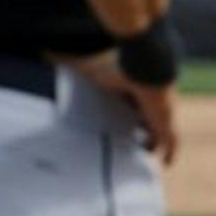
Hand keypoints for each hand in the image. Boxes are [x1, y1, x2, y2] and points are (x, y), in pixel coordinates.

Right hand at [61, 53, 179, 164]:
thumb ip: (69, 62)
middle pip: (147, 118)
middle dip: (142, 130)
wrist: (147, 69)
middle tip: (131, 142)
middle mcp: (150, 101)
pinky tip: (165, 163)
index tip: (119, 122)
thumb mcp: (91, 69)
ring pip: (160, 132)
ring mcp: (161, 113)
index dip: (129, 113)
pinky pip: (171, 143)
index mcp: (135, 88)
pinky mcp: (167, 124)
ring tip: (143, 153)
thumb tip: (44, 52)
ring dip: (153, 143)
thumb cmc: (120, 68)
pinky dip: (170, 153)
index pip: (133, 103)